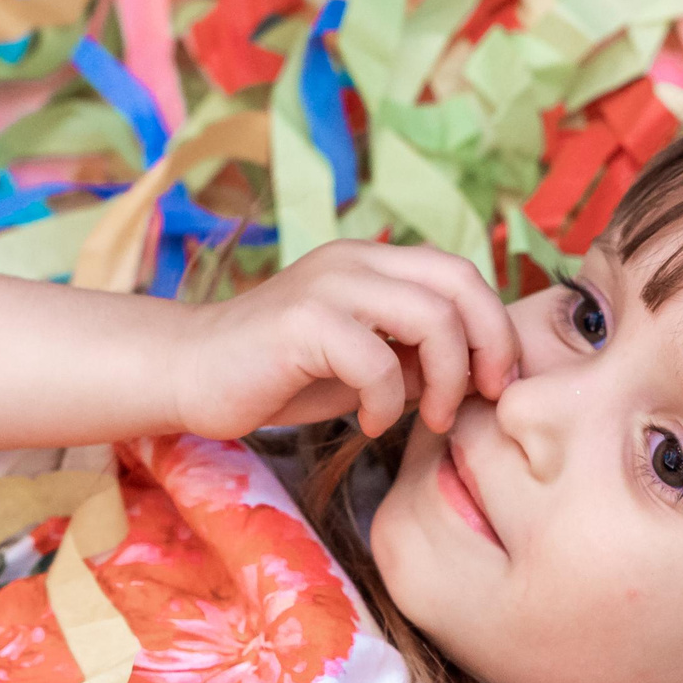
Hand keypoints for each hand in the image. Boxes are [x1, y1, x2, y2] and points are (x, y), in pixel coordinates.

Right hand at [166, 241, 521, 438]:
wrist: (188, 374)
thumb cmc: (276, 375)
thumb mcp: (361, 367)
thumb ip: (411, 360)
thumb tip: (472, 376)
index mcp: (374, 263)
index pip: (462, 274)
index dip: (494, 327)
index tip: (494, 382)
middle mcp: (356, 260)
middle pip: (460, 281)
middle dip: (489, 345)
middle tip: (483, 397)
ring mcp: (328, 285)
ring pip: (431, 316)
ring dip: (445, 377)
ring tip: (428, 417)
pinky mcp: (302, 321)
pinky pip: (376, 359)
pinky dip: (386, 401)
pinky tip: (368, 422)